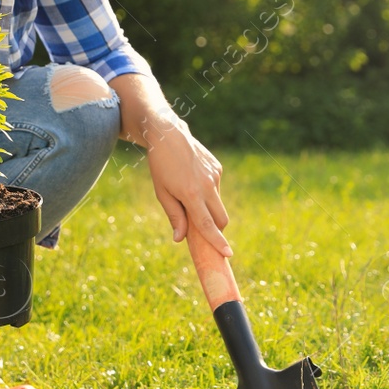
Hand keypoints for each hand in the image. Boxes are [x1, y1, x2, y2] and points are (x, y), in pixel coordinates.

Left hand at [145, 120, 231, 257]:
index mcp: (191, 194)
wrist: (169, 135)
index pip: (207, 225)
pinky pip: (216, 188)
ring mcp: (215, 176)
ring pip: (218, 203)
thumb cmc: (161, 167)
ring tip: (189, 194)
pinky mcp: (218, 168)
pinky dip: (208, 192)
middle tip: (203, 230)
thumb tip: (180, 239)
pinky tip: (193, 179)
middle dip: (217, 229)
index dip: (217, 241)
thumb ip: (174, 216)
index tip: (227, 254)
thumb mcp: (162, 193)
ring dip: (209, 208)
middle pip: (221, 218)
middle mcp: (207, 186)